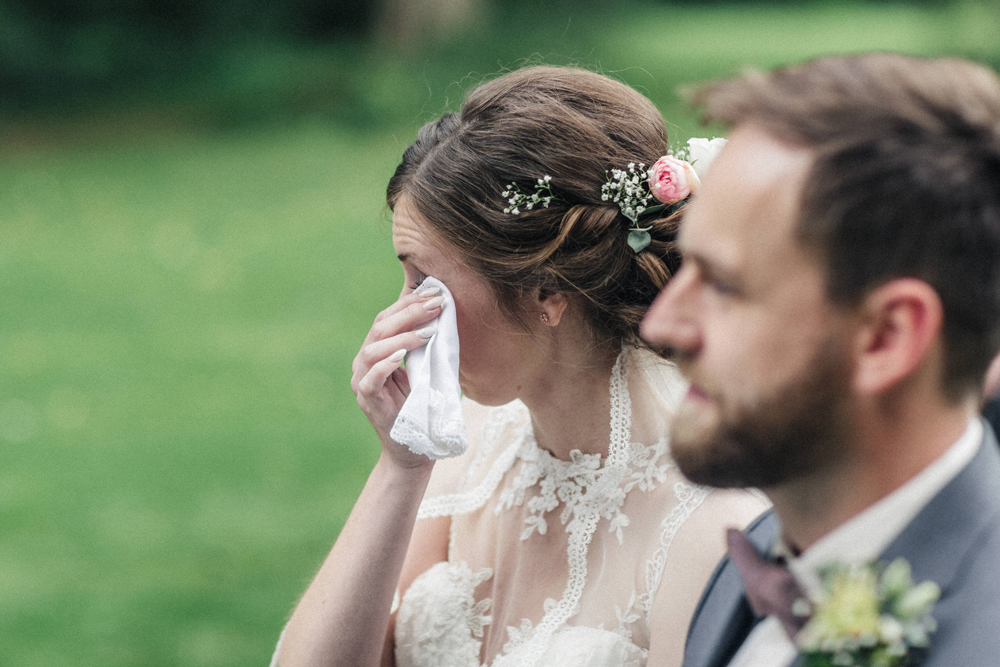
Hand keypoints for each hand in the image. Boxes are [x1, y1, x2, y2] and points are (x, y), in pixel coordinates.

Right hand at [351, 287, 443, 467]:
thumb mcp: (425, 371)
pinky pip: (371, 379)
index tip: (435, 292)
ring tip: (428, 330)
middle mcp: (364, 364)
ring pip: (373, 350)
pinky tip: (402, 355)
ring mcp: (363, 383)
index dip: (409, 303)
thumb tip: (442, 314)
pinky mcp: (368, 403)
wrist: (414, 451)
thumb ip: (425, 346)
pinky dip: (385, 364)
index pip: (387, 319)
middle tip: (436, 303)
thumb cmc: (422, 409)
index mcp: (377, 353)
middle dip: (409, 312)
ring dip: (403, 336)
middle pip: (380, 328)